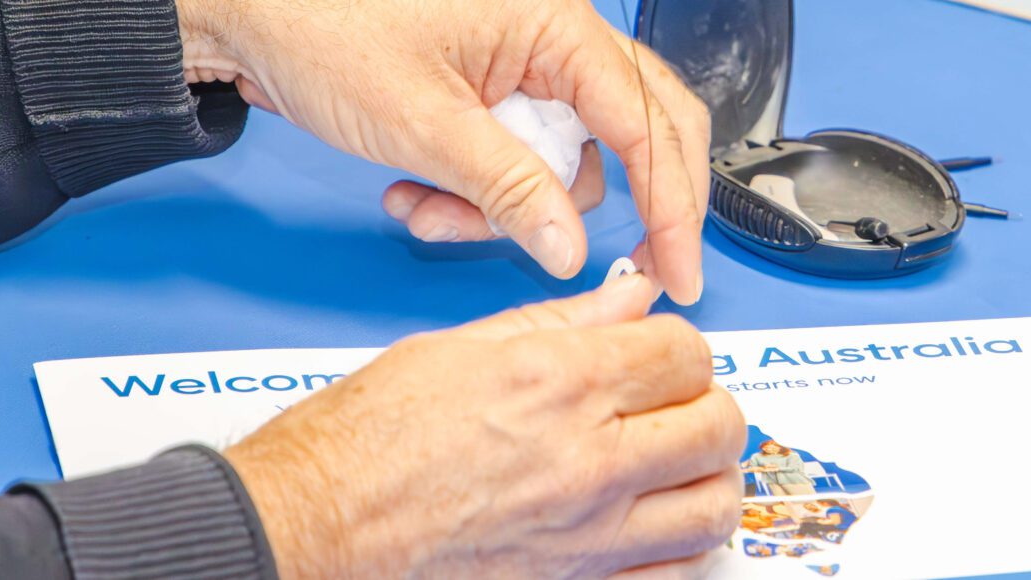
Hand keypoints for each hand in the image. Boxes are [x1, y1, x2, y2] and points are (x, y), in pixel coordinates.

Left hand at [176, 0, 711, 303]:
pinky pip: (519, 161)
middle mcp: (554, 39)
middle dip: (621, 208)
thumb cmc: (322, 29)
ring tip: (430, 213)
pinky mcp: (491, 95)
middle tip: (636, 271)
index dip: (674, 206)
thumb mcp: (425, 124)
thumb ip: (511, 190)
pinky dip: (479, 196)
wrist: (248, 15)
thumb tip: (574, 248)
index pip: (646, 123)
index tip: (679, 270)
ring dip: (508, 210)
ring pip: (567, 162)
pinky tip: (418, 195)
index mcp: (556, 25)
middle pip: (635, 133)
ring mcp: (524, 68)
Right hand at [226, 274, 744, 577]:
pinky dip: (681, 545)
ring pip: (714, 505)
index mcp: (558, 384)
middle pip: (717, 425)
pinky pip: (675, 570)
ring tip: (677, 463)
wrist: (314, 525)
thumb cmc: (363, 440)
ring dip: (707, 477)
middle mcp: (586, 461)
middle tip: (676, 403)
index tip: (657, 354)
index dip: (677, 345)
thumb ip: (561, 322)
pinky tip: (653, 521)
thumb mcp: (459, 348)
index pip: (684, 352)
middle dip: (706, 405)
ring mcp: (587, 533)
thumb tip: (628, 298)